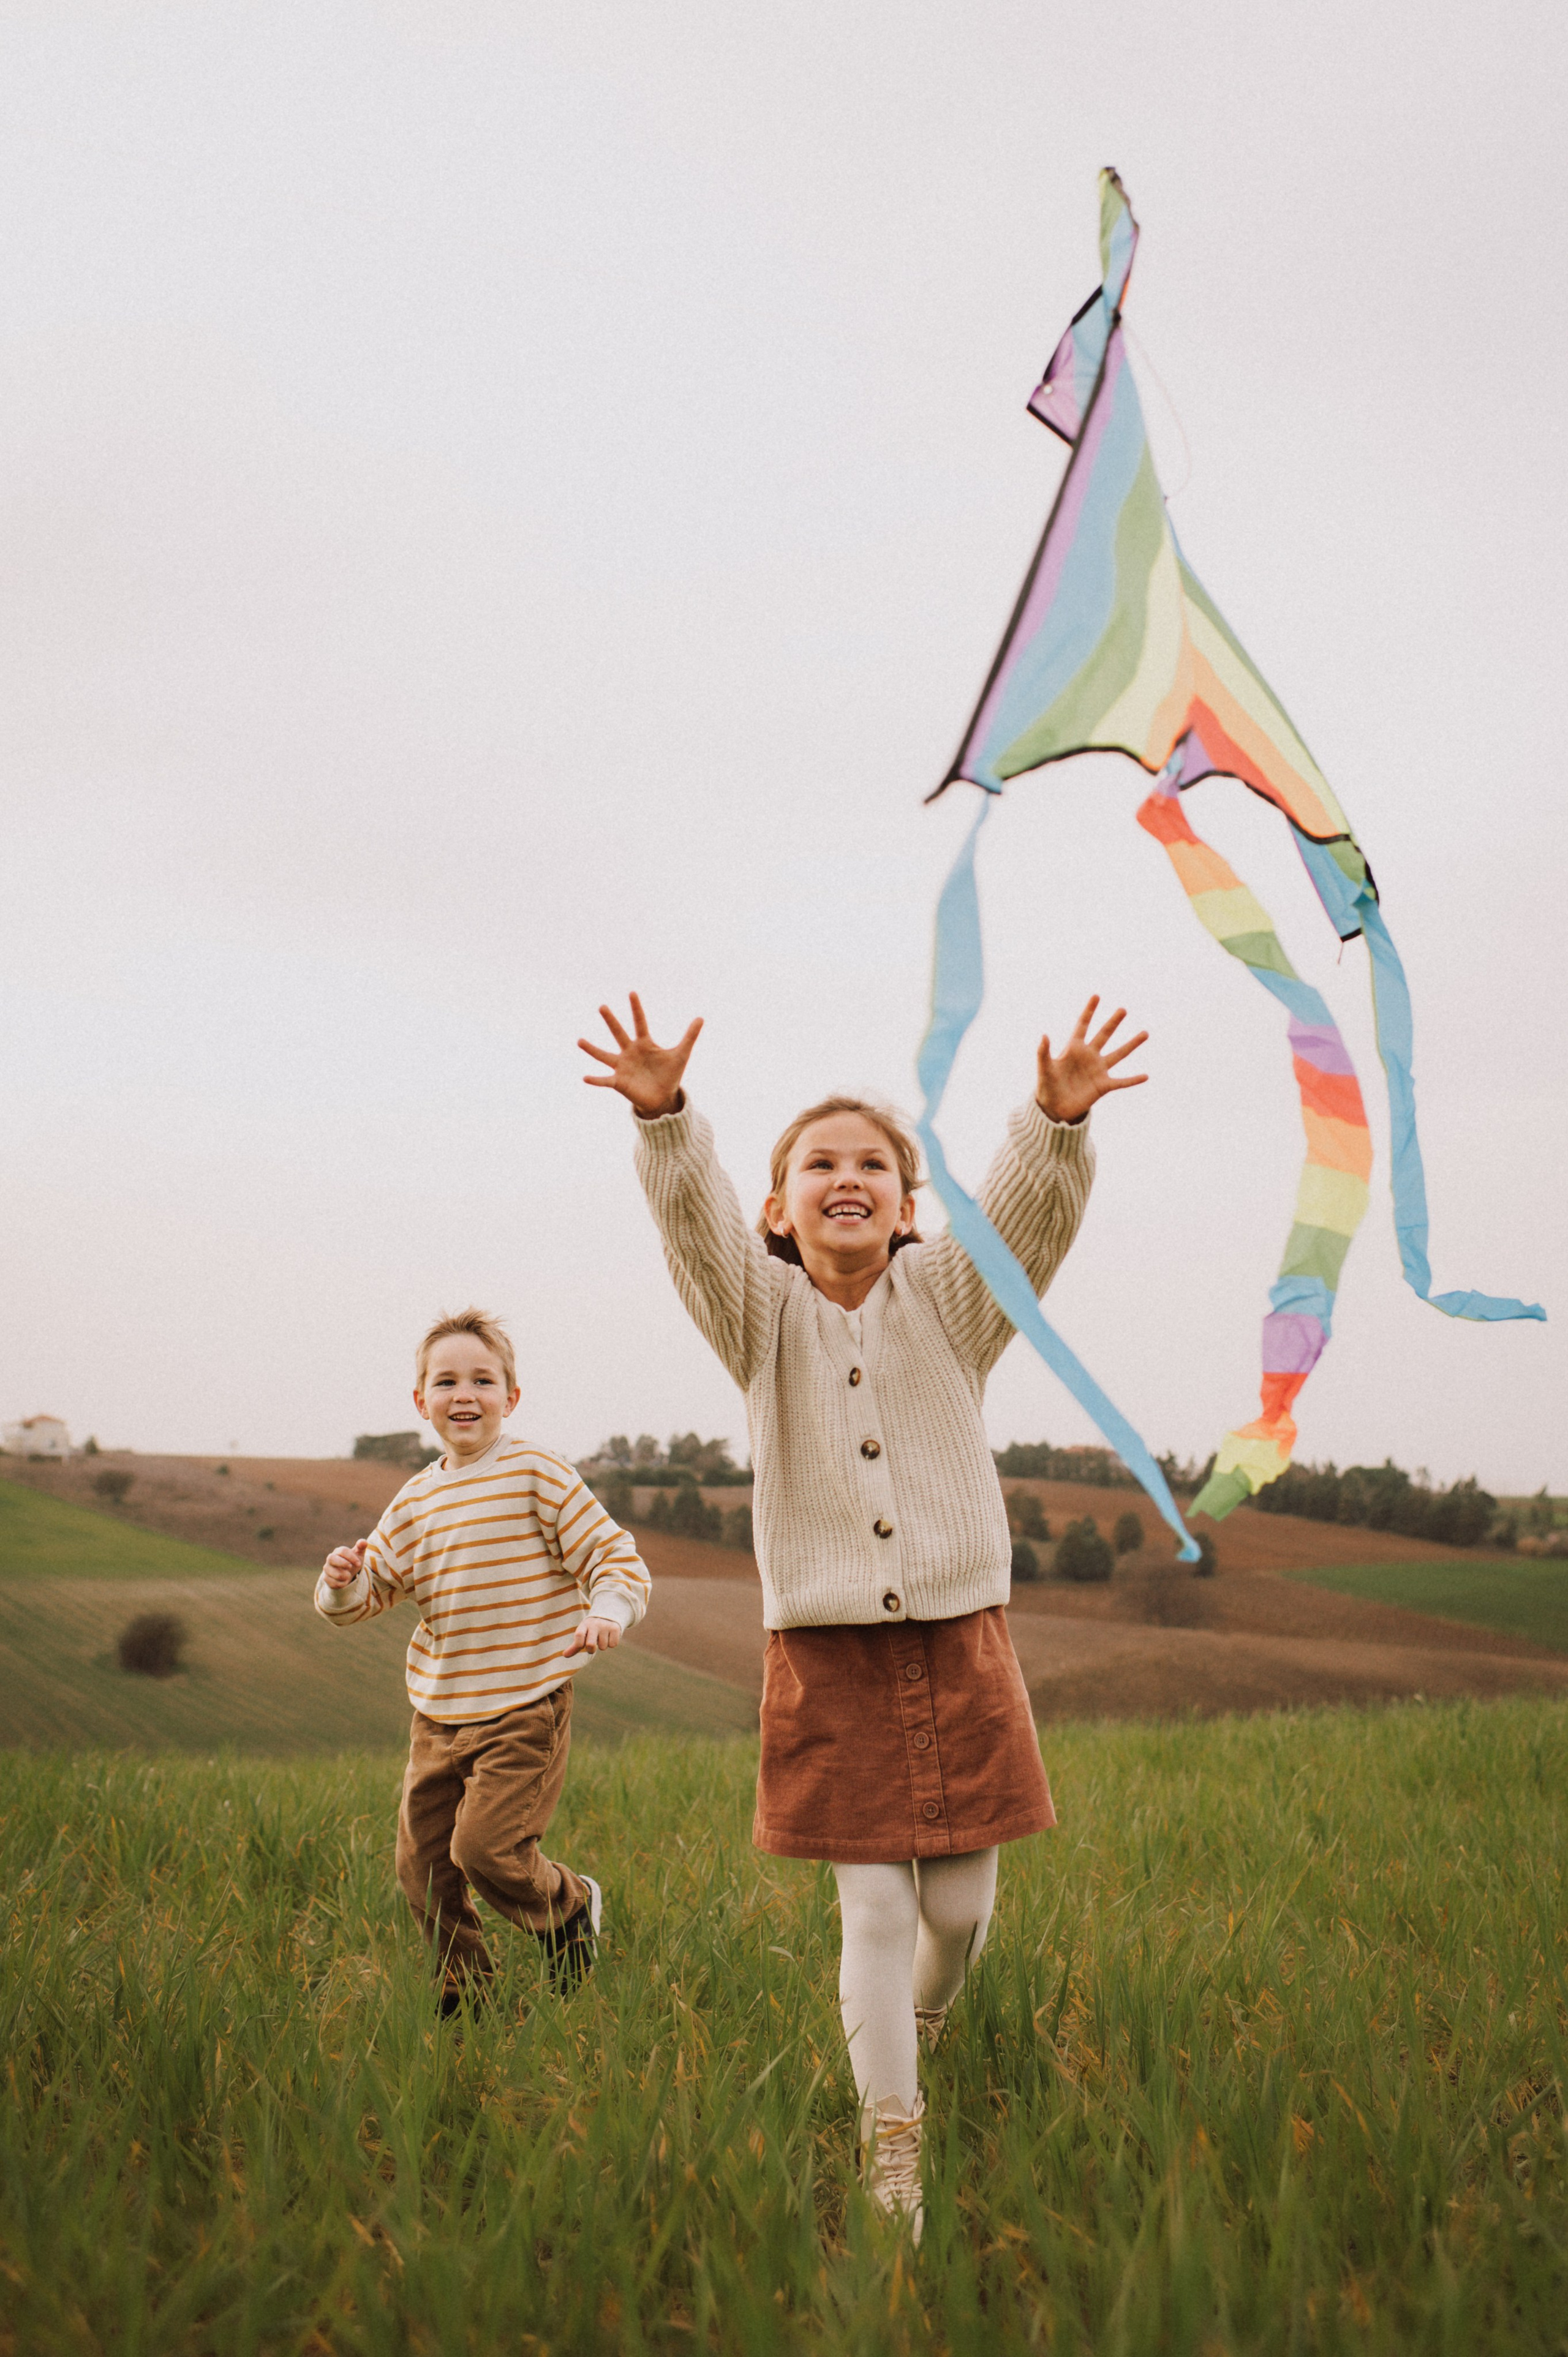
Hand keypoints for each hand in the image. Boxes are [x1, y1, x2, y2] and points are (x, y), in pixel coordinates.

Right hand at [323, 1539, 367, 1589]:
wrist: (347, 1574)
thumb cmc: (352, 1562)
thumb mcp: (358, 1554)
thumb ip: (361, 1547)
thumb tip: (363, 1542)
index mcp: (338, 1551)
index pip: (343, 1551)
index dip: (352, 1557)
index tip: (359, 1563)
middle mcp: (330, 1558)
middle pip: (332, 1558)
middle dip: (343, 1563)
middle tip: (351, 1567)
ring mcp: (327, 1568)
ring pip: (334, 1573)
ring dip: (345, 1576)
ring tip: (348, 1575)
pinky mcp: (326, 1578)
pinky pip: (334, 1583)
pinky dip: (342, 1584)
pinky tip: (344, 1581)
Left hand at [564, 1614, 622, 1657]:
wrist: (608, 1614)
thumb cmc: (591, 1628)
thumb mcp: (583, 1633)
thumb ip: (575, 1646)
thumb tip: (564, 1655)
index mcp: (584, 1625)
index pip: (579, 1636)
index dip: (579, 1644)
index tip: (581, 1646)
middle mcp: (595, 1624)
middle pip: (590, 1645)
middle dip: (591, 1649)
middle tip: (592, 1645)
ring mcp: (605, 1626)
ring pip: (603, 1647)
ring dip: (603, 1645)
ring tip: (602, 1637)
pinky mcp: (615, 1628)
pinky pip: (613, 1644)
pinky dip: (611, 1643)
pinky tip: (610, 1636)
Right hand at [579, 993, 703, 1118]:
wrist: (663, 1097)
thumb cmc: (670, 1074)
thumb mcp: (681, 1054)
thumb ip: (690, 1036)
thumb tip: (701, 1018)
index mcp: (644, 1043)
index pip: (640, 1022)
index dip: (637, 1008)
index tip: (632, 992)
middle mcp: (630, 1052)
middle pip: (619, 1033)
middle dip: (611, 1021)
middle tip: (603, 1006)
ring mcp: (622, 1067)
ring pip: (604, 1055)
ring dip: (592, 1049)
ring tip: (579, 1040)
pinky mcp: (619, 1082)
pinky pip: (605, 1080)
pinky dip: (595, 1080)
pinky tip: (585, 1077)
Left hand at [1036, 997, 1148, 1124]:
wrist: (1054, 1108)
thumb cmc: (1047, 1086)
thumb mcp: (1044, 1068)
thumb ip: (1043, 1052)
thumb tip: (1044, 1035)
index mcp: (1074, 1049)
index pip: (1082, 1025)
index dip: (1089, 1011)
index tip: (1096, 996)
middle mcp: (1089, 1056)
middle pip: (1104, 1035)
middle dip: (1113, 1022)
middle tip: (1123, 1010)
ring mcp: (1098, 1070)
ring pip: (1118, 1054)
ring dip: (1131, 1044)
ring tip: (1145, 1033)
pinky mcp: (1103, 1086)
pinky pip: (1121, 1082)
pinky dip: (1133, 1080)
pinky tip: (1146, 1076)